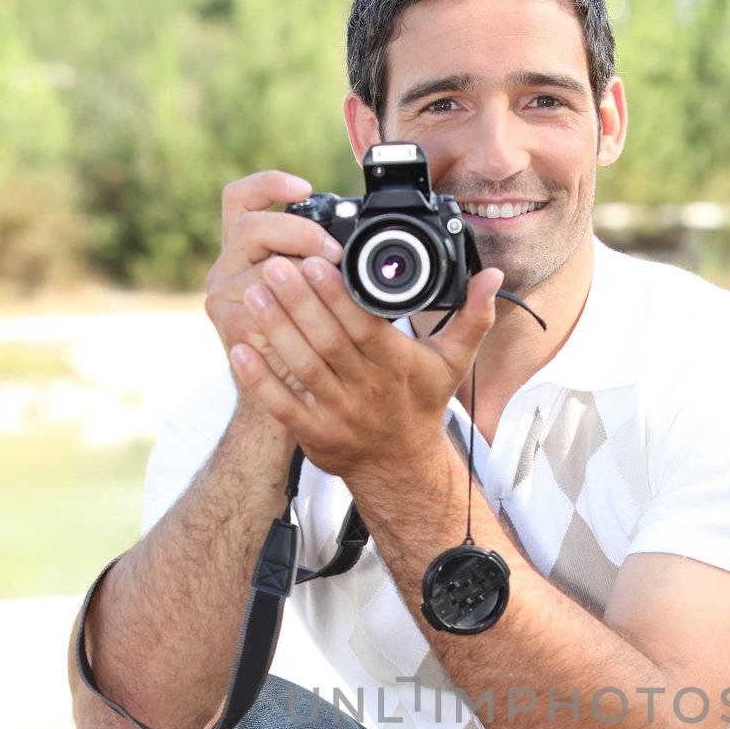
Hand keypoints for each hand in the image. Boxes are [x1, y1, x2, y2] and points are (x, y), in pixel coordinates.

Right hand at [204, 169, 342, 412]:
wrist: (287, 394)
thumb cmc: (309, 339)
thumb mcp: (316, 292)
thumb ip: (325, 264)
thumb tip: (369, 250)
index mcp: (246, 249)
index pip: (242, 198)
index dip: (268, 185)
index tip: (304, 187)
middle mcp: (228, 266)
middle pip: (252, 227)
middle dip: (299, 233)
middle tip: (334, 253)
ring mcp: (222, 295)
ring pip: (258, 267)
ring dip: (301, 273)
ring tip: (331, 283)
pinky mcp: (228, 325)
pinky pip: (258, 307)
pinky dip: (291, 307)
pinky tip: (317, 313)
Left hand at [227, 252, 504, 479]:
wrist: (401, 467)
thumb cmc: (420, 405)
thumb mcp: (452, 363)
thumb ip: (473, 318)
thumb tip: (492, 276)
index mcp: (397, 367)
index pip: (365, 327)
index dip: (338, 295)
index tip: (315, 261)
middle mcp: (367, 391)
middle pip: (328, 343)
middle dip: (299, 302)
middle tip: (274, 265)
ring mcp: (338, 415)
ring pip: (302, 368)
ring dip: (276, 331)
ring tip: (253, 293)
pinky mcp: (314, 435)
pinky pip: (281, 405)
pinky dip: (259, 378)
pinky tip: (237, 348)